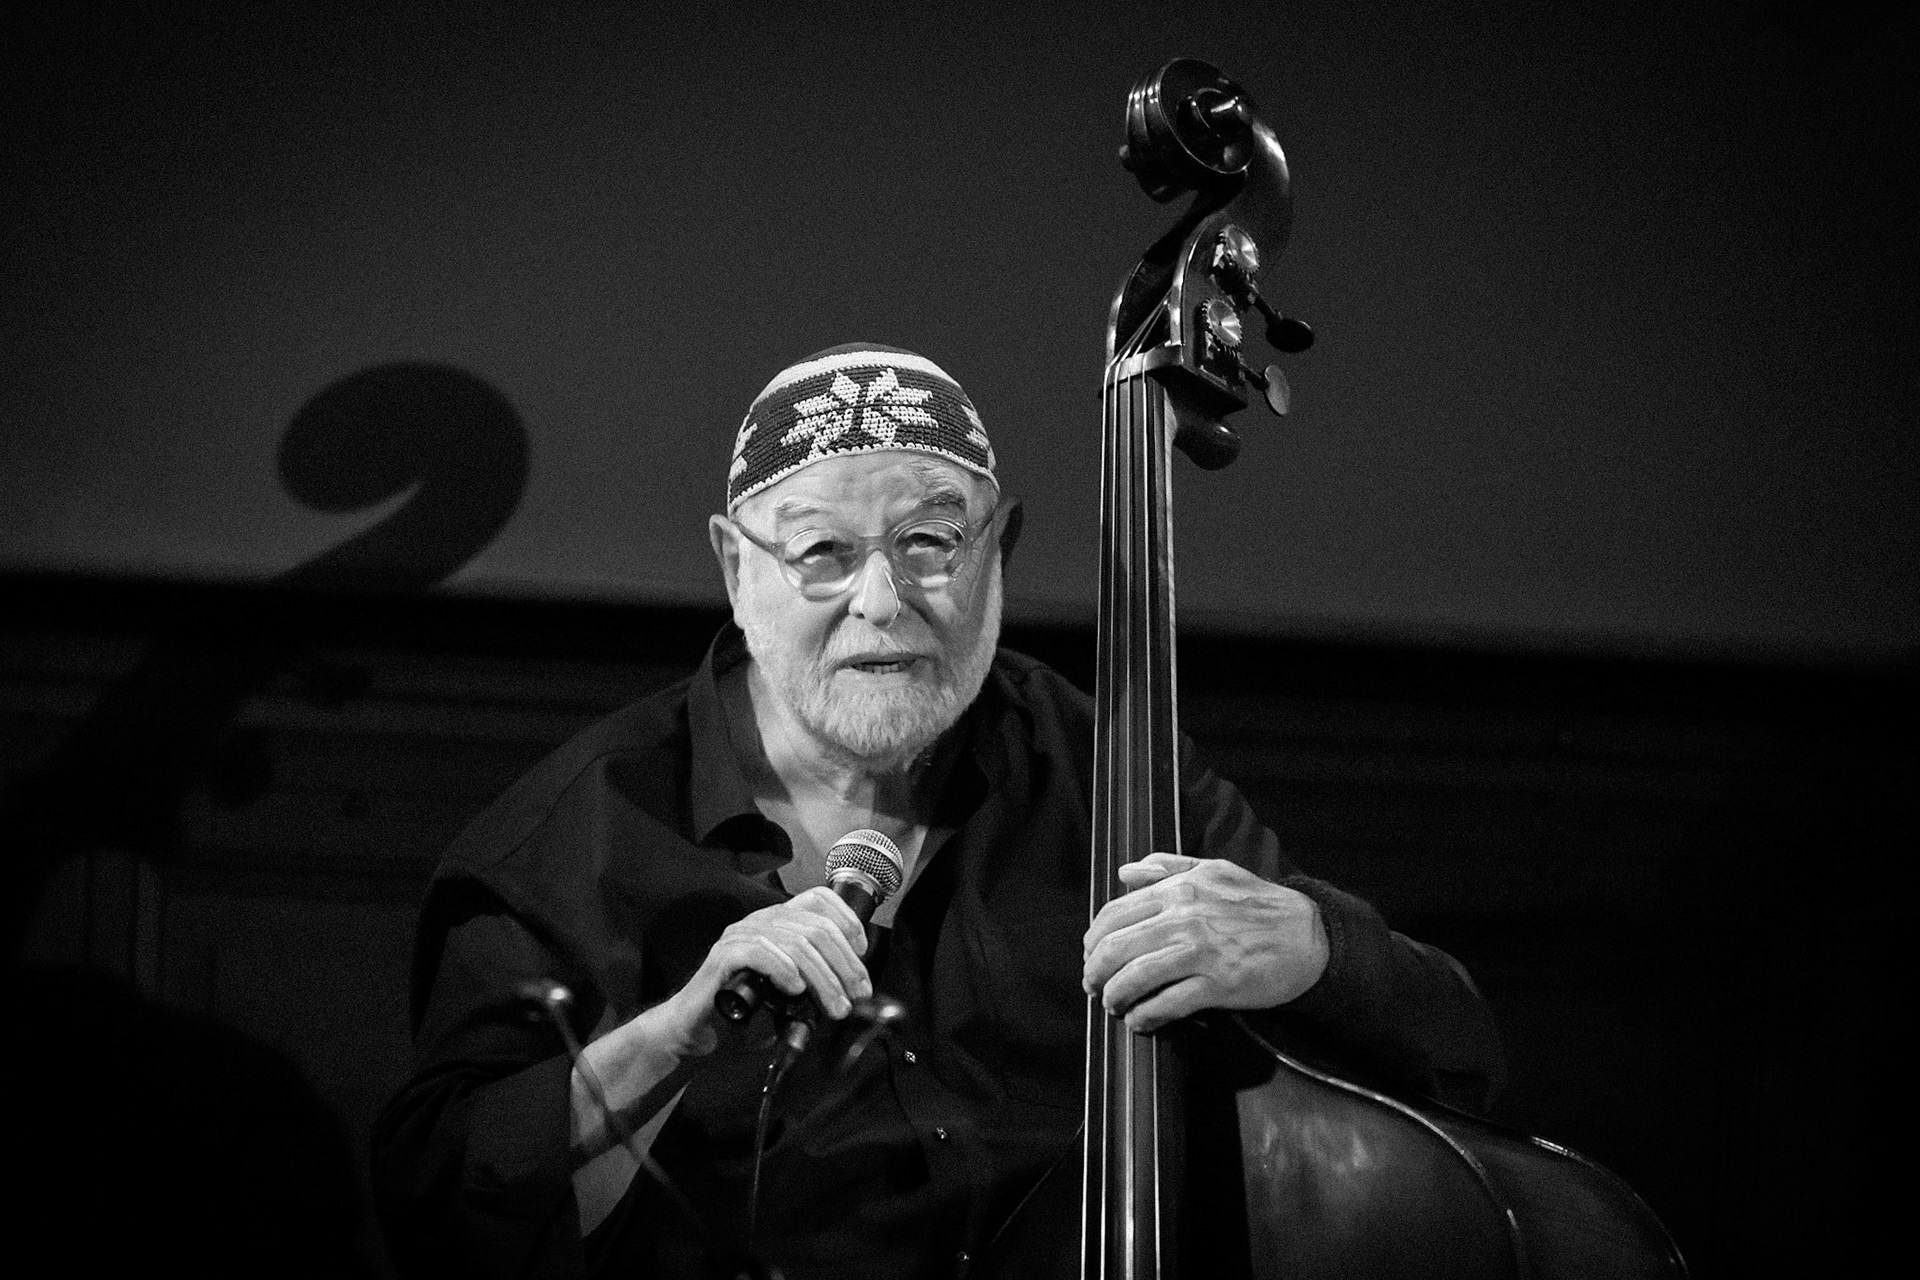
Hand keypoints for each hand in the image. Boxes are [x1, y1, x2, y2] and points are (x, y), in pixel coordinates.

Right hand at [653, 888, 873, 1056]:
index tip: (862, 951)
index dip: (847, 919)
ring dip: (823, 977)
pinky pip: (759, 952)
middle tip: (858, 994)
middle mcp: (760, 921)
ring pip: (795, 943)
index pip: (818, 899)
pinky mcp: (722, 957)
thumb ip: (815, 981)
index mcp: (778, 921)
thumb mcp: (790, 991)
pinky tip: (796, 989)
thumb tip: (853, 989)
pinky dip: (783, 969)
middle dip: (844, 963)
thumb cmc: (745, 1011)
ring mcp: (739, 936)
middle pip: (815, 927)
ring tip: (836, 1005)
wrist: (698, 1030)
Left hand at [1082, 852, 1327, 1033]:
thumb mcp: (1214, 871)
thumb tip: (1126, 872)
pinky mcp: (1218, 985)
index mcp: (1178, 890)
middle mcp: (1184, 919)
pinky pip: (1166, 1004)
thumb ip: (1169, 868)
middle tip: (1093, 986)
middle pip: (1115, 948)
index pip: (1114, 914)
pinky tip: (1139, 1021)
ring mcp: (1200, 953)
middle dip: (1095, 973)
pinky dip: (1145, 1016)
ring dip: (1114, 997)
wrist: (1309, 936)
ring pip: (1135, 978)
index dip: (1094, 940)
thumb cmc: (1259, 904)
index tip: (1091, 956)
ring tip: (1113, 1006)